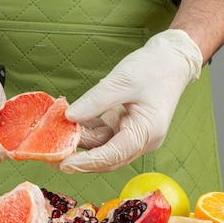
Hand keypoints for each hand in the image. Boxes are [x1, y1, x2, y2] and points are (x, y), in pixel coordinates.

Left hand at [59, 29, 202, 172]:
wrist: (172, 58)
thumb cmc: (153, 67)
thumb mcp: (122, 81)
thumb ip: (95, 101)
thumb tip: (69, 117)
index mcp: (146, 132)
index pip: (114, 155)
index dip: (87, 162)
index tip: (64, 163)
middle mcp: (141, 139)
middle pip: (107, 158)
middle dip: (79, 160)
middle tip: (51, 159)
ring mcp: (132, 134)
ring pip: (102, 147)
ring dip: (79, 144)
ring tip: (54, 139)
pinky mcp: (124, 126)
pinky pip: (102, 135)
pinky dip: (85, 131)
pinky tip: (67, 125)